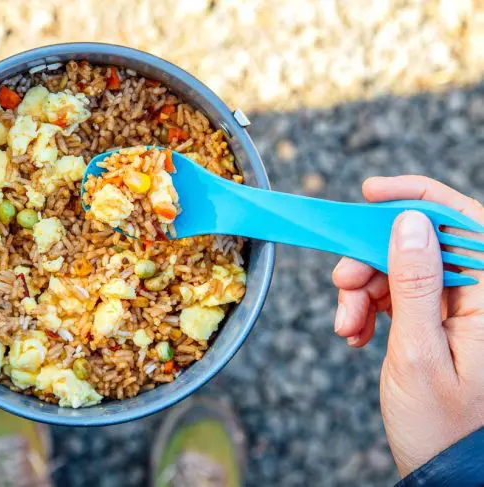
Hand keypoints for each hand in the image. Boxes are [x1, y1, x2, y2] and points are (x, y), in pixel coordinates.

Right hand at [332, 176, 483, 475]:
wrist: (442, 471)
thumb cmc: (440, 425)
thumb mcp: (420, 351)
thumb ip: (416, 284)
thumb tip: (408, 224)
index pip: (463, 223)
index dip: (417, 196)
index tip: (370, 192)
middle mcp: (479, 297)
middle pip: (420, 244)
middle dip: (372, 258)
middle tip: (341, 285)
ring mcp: (458, 309)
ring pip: (400, 269)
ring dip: (363, 291)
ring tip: (346, 326)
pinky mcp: (436, 321)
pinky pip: (397, 295)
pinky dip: (369, 308)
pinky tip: (355, 332)